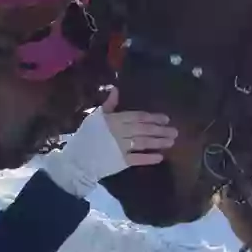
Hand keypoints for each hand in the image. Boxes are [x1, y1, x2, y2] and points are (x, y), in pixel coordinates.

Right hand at [40, 87, 174, 195]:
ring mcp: (120, 147)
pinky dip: (149, 157)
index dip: (153, 117)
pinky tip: (160, 157)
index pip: (138, 117)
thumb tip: (116, 89)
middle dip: (161, 130)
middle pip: (144, 129)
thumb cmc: (86, 136)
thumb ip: (108, 104)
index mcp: (114, 120)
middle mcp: (119, 132)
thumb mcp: (95, 117)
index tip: (166, 118)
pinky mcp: (120, 162)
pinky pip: (137, 159)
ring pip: (143, 142)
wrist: (77, 160)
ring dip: (159, 142)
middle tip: (175, 131)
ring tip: (171, 141)